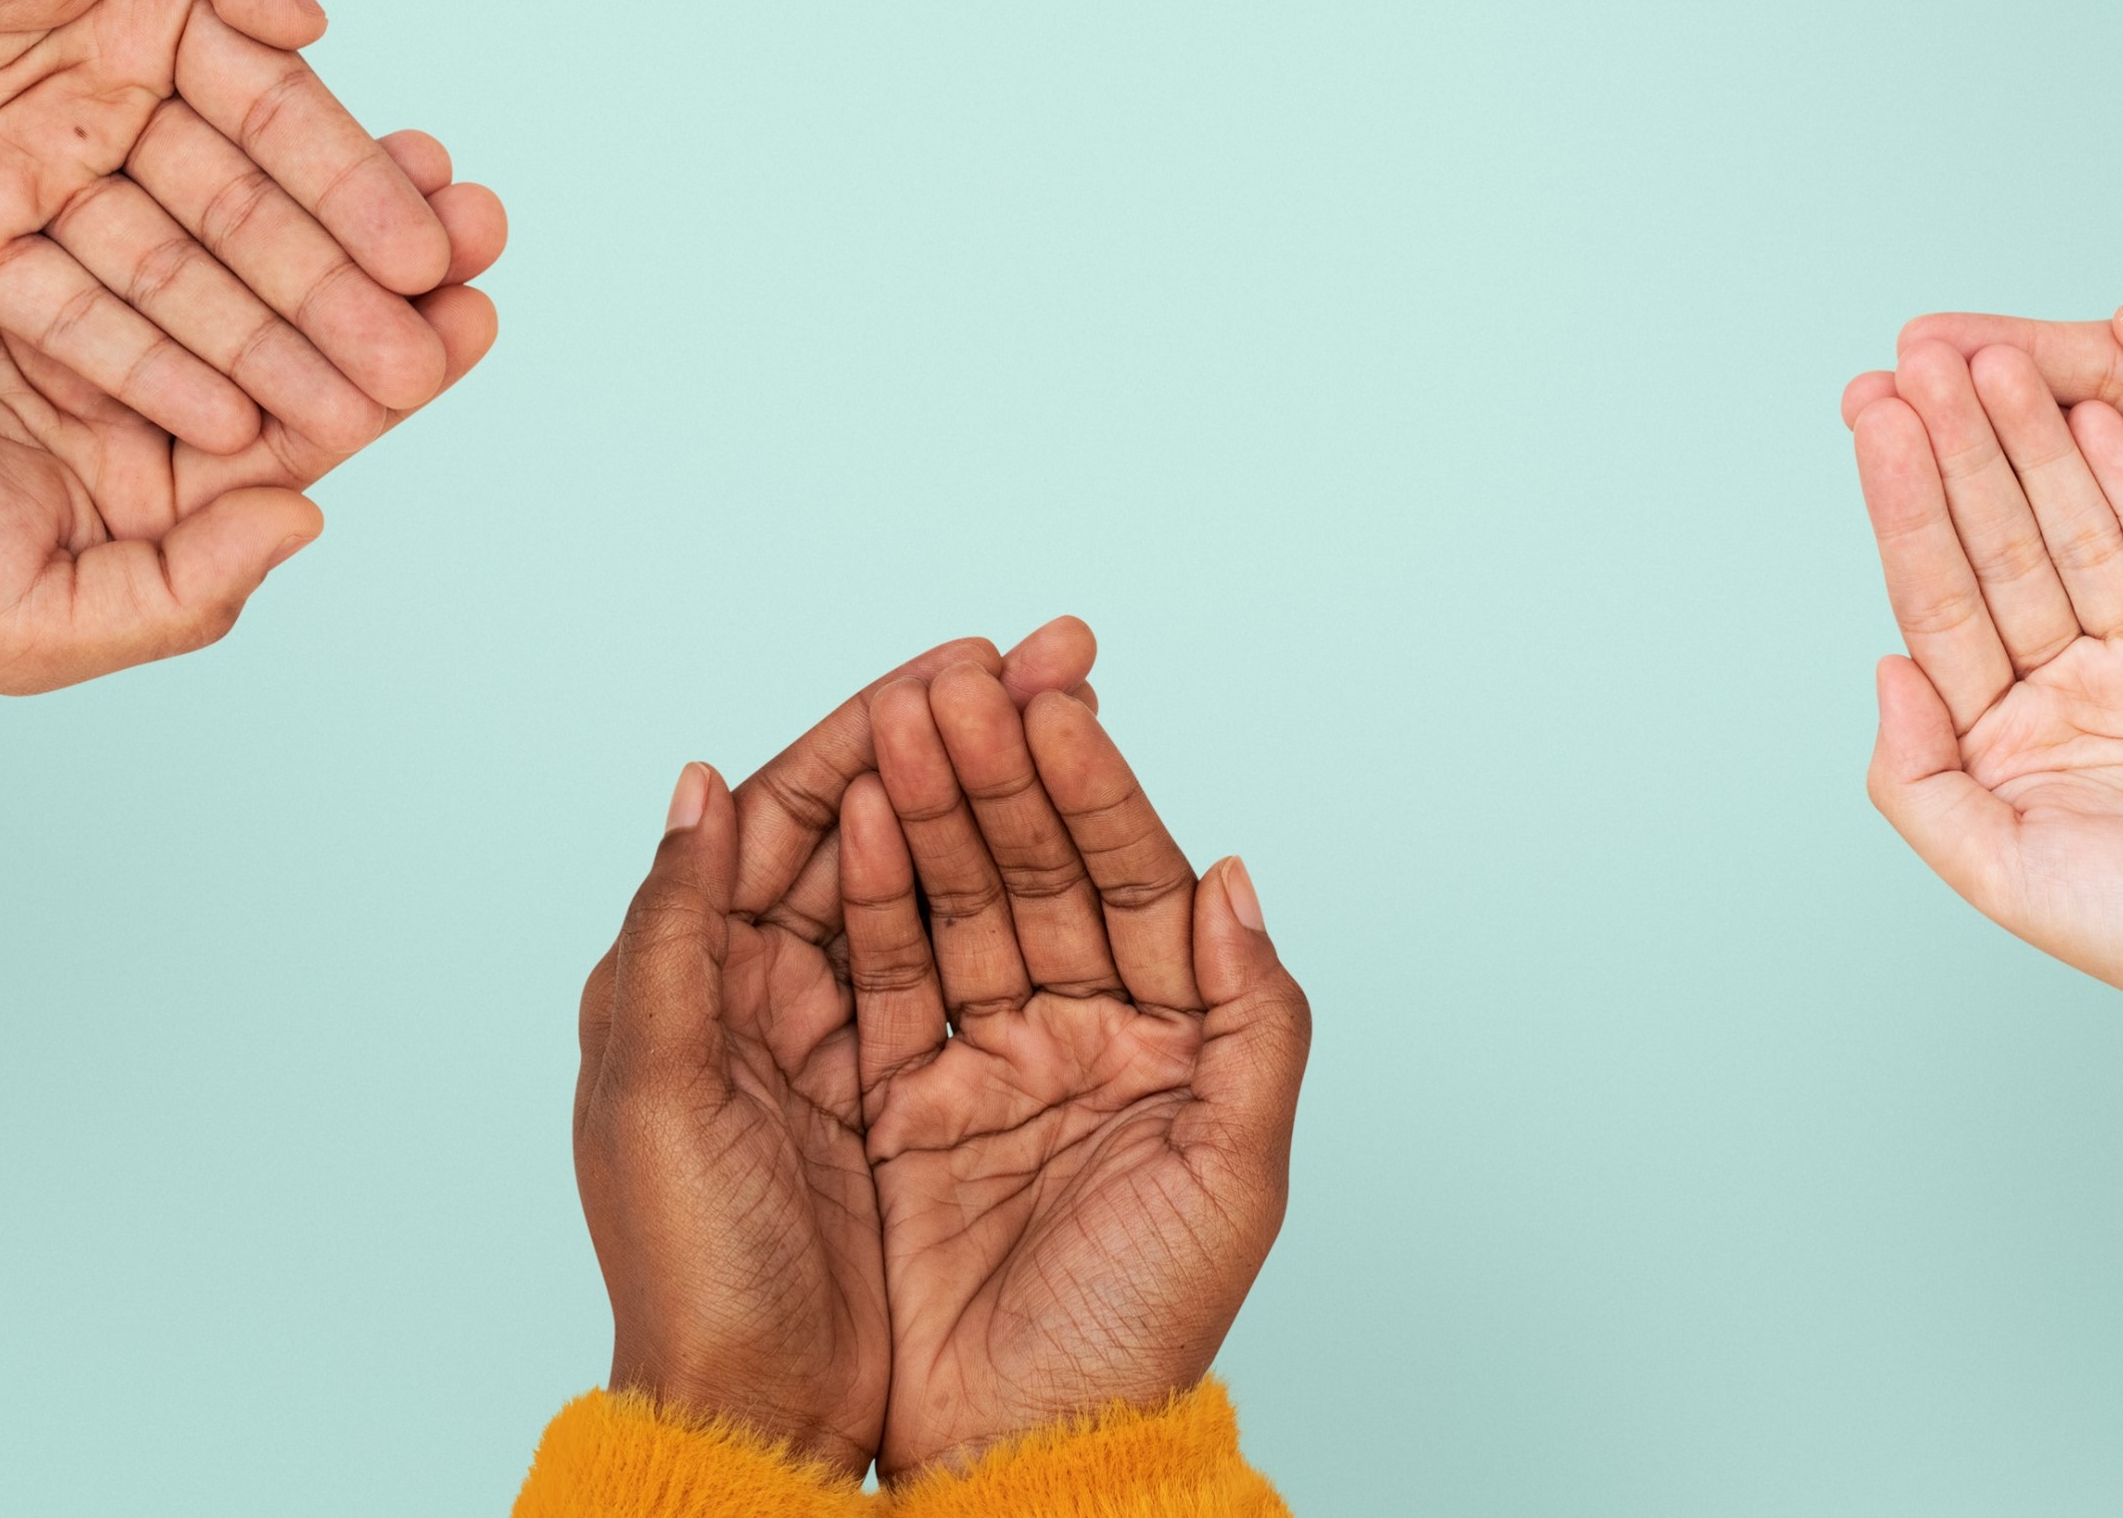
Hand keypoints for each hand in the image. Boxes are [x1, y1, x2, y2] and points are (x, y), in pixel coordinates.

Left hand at [0, 0, 463, 450]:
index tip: (434, 260)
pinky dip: (144, 373)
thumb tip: (313, 27)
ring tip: (347, 417)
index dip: (360, 194)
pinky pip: (68, 321)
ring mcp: (37, 180)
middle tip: (415, 368)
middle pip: (246, 218)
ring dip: (262, 352)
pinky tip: (222, 424)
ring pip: (173, 283)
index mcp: (160, 13)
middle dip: (334, 298)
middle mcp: (112, 103)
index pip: (285, 120)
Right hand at [0, 132, 502, 691]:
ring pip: (237, 241)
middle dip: (391, 268)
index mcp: (165, 491)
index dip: (400, 371)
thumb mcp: (37, 618)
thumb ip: (183, 584)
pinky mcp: (21, 225)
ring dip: (325, 194)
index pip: (313, 427)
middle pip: (297, 321)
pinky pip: (141, 182)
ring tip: (414, 148)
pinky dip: (212, 144)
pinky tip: (279, 99)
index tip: (474, 313)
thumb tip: (308, 512)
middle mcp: (142, 393)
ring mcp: (85, 303)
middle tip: (474, 208)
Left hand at [569, 619, 1099, 1475]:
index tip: (961, 665)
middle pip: (865, 825)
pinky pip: (949, 964)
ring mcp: (832, 1036)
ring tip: (1062, 725)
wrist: (756, 1414)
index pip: (783, 810)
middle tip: (1041, 665)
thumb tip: (695, 787)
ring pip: (918, 880)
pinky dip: (997, 898)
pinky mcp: (896, 1091)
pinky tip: (1055, 851)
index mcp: (686, 973)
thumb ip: (674, 931)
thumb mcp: (658, 1090)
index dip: (874, 728)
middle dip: (953, 738)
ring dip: (985, 799)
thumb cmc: (690, 1270)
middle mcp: (756, 987)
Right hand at [840, 653, 1301, 1476]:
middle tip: (960, 680)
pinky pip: (887, 977)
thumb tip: (1238, 882)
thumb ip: (1259, 1022)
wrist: (1029, 1446)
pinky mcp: (902, 1102)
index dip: (1097, 789)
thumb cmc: (1145, 1334)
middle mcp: (1079, 1035)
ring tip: (902, 718)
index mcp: (1170, 1041)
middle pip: (1035, 872)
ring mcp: (987, 1063)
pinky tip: (863, 818)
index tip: (1060, 697)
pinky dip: (872, 896)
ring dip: (933, 808)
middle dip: (999, 771)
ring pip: (957, 904)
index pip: (1133, 881)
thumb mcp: (1238, 1179)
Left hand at [1847, 338, 2122, 1041]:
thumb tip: (1882, 665)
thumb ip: (1919, 779)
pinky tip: (2094, 410)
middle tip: (1923, 360)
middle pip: (2000, 548)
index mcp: (2004, 744)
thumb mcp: (2005, 874)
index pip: (1938, 601)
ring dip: (2038, 445)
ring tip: (2000, 360)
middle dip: (1960, 452)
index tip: (1874, 418)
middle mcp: (2069, 696)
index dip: (1903, 508)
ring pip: (2079, 532)